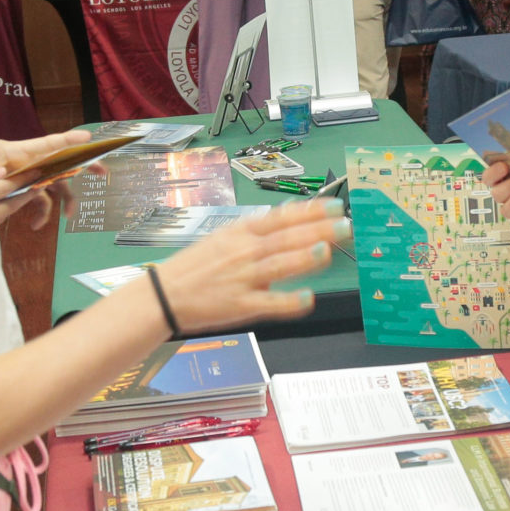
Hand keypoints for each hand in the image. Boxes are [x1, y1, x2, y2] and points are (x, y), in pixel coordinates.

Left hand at [0, 127, 90, 223]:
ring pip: (58, 184)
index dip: (69, 141)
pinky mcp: (28, 186)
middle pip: (65, 163)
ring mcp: (34, 174)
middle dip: (85, 166)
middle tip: (103, 172)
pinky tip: (35, 226)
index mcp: (25, 151)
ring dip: (67, 200)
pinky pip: (42, 200)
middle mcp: (35, 162)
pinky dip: (42, 213)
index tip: (87, 138)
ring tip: (69, 216)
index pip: (50, 144)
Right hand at [155, 199, 347, 329]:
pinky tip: (307, 298)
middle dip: (317, 230)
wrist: (164, 294)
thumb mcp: (225, 237)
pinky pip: (268, 302)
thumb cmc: (196, 266)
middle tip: (345, 225)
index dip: (309, 211)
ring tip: (326, 250)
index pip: (281, 217)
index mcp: (241, 232)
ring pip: (278, 264)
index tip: (334, 206)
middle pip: (285, 237)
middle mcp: (244, 252)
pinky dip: (288, 301)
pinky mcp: (240, 304)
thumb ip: (259, 230)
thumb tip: (291, 216)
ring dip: (303, 257)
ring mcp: (242, 278)